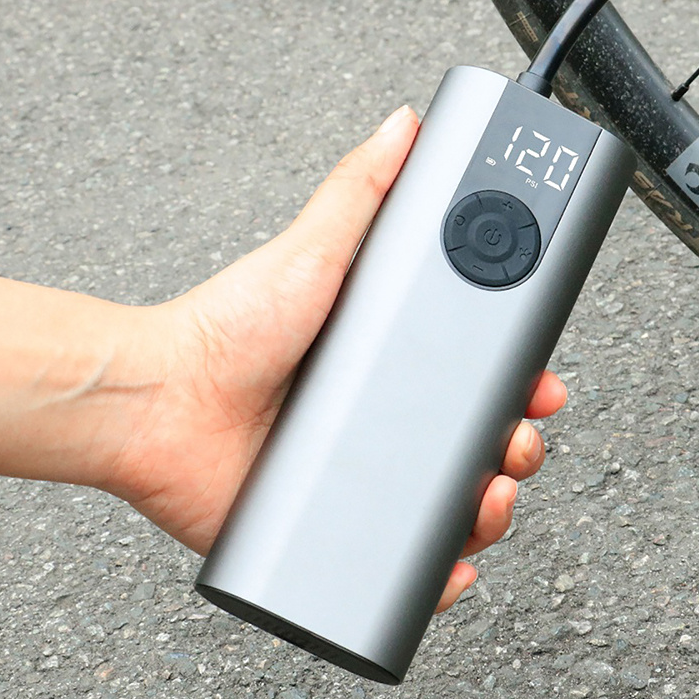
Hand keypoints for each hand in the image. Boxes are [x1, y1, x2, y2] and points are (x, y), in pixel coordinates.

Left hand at [102, 107, 558, 609]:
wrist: (157, 403)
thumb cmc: (224, 328)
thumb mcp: (313, 250)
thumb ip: (361, 187)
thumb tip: (404, 123)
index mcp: (393, 364)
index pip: (481, 378)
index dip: (522, 386)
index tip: (541, 385)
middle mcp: (385, 423)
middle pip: (482, 444)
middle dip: (520, 448)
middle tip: (517, 441)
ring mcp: (363, 482)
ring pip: (456, 507)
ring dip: (493, 508)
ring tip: (488, 498)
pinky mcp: (332, 534)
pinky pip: (403, 567)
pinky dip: (438, 574)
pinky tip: (452, 565)